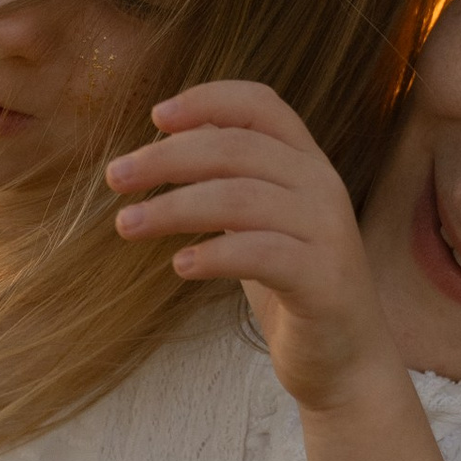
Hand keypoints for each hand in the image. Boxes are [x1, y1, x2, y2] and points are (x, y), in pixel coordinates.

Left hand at [108, 81, 402, 413]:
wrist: (345, 360)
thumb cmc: (289, 284)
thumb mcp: (257, 220)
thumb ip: (228, 180)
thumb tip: (167, 142)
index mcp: (306, 162)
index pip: (260, 104)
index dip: (207, 100)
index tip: (155, 116)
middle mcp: (321, 185)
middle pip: (236, 148)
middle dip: (167, 158)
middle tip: (115, 177)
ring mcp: (327, 231)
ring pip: (240, 198)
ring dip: (173, 207)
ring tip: (125, 224)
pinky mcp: (323, 280)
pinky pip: (260, 254)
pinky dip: (213, 255)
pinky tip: (178, 266)